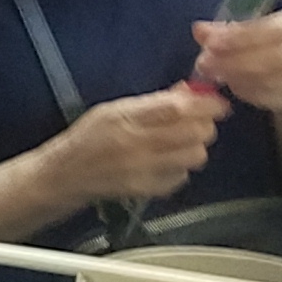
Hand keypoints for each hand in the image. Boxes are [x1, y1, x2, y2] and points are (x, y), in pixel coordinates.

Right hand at [42, 83, 231, 205]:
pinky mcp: (146, 190)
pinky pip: (181, 176)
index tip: (217, 103)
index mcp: (126, 117)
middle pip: (194, 132)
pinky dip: (180, 168)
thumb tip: (189, 91)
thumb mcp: (113, 109)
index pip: (178, 108)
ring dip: (194, 146)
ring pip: (194, 155)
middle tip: (198, 122)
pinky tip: (166, 162)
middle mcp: (136, 144)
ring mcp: (142, 170)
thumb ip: (153, 101)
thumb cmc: (88, 137)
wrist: (63, 175)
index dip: (206, 104)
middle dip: (204, 124)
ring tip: (181, 143)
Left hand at [194, 8, 281, 114]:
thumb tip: (199, 29)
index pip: (273, 29)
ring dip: (236, 76)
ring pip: (270, 79)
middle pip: (274, 57)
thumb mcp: (259, 28)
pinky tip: (228, 83)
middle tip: (204, 63)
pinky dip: (244, 89)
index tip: (210, 43)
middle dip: (235, 60)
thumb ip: (229, 29)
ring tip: (212, 72)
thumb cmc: (278, 43)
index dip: (240, 37)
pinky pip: (268, 95)